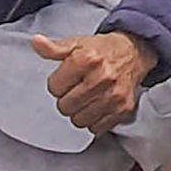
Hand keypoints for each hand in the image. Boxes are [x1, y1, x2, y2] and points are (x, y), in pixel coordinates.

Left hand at [32, 30, 155, 134]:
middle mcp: (102, 77)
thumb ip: (54, 47)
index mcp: (87, 59)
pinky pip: (96, 128)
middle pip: (65, 106)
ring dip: (79, 112)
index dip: (57, 84)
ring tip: (86, 99)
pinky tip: (97, 106)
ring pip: (79, 120)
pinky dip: (93, 120)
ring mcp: (114, 95)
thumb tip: (36, 42)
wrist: (134, 52)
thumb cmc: (102, 50)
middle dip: (66, 99)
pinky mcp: (123, 108)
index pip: (54, 88)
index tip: (67, 79)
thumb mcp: (77, 43)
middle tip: (76, 90)